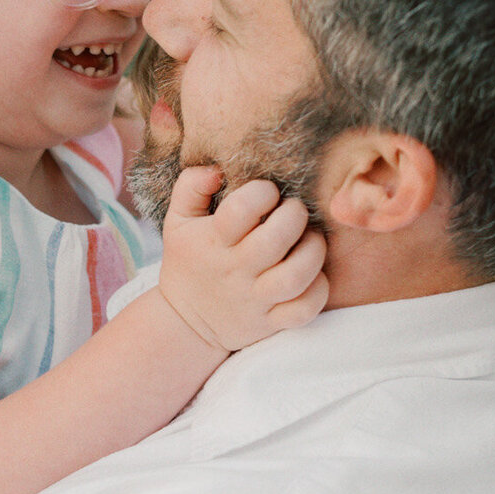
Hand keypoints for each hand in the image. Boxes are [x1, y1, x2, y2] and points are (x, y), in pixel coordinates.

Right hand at [157, 167, 328, 351]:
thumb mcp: (177, 221)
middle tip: (294, 212)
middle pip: (275, 240)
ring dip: (312, 252)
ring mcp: (256, 299)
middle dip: (294, 215)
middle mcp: (236, 271)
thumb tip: (217, 169)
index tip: (266, 193)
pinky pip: (304, 311)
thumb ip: (191, 186)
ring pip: (295, 277)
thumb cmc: (189, 261)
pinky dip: (317, 291)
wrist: (185, 324)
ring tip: (310, 240)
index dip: (262, 192)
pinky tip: (312, 275)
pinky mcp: (272, 321)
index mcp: (213, 241)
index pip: (241, 209)